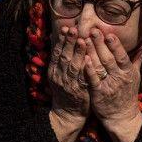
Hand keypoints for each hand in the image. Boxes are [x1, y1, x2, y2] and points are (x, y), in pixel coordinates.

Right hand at [48, 25, 90, 141]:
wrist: (67, 113)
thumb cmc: (66, 90)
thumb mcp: (59, 75)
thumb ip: (60, 59)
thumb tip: (58, 39)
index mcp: (54, 71)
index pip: (57, 53)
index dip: (61, 40)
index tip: (66, 28)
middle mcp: (59, 77)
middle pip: (64, 57)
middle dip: (68, 42)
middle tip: (73, 29)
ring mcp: (68, 85)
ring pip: (72, 66)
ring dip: (77, 53)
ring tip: (82, 40)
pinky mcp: (78, 92)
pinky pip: (82, 78)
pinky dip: (84, 69)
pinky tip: (88, 60)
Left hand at [82, 29, 141, 141]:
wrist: (122, 117)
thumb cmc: (128, 93)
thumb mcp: (135, 75)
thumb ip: (138, 57)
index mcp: (128, 71)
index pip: (122, 56)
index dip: (115, 45)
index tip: (109, 33)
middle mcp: (119, 78)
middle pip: (109, 58)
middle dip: (100, 44)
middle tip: (93, 30)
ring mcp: (109, 86)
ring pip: (100, 67)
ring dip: (92, 53)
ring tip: (84, 40)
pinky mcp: (98, 93)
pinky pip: (93, 80)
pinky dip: (89, 70)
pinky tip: (84, 59)